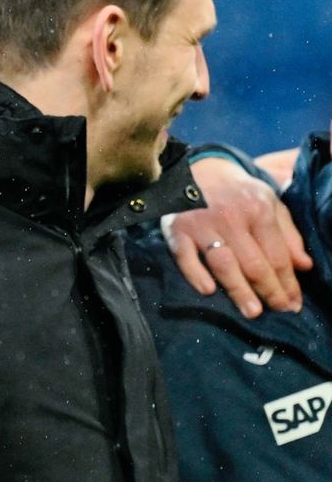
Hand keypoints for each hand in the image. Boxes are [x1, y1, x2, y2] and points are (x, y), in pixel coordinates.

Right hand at [165, 156, 312, 317]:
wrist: (196, 169)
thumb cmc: (237, 192)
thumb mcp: (269, 204)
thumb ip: (288, 235)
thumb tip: (305, 267)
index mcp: (258, 210)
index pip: (277, 255)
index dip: (288, 283)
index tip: (294, 304)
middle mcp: (231, 217)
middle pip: (254, 263)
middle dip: (270, 291)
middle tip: (279, 311)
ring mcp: (202, 224)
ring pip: (224, 264)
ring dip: (239, 290)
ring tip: (252, 312)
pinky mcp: (176, 229)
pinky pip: (185, 256)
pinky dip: (195, 274)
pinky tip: (207, 291)